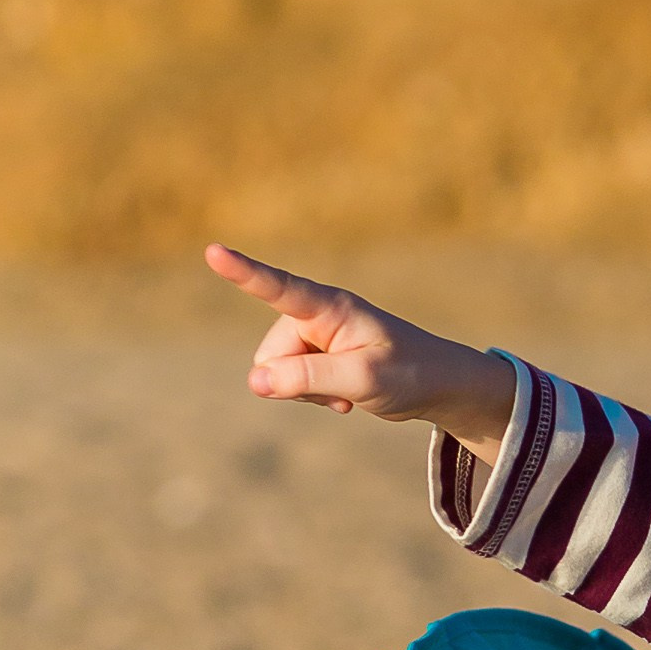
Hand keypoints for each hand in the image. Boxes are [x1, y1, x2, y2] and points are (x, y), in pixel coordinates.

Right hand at [205, 245, 517, 461]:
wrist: (438, 386)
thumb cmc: (410, 373)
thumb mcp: (363, 379)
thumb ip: (309, 378)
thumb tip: (257, 382)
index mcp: (330, 307)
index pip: (278, 287)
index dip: (243, 271)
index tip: (212, 251)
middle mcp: (316, 317)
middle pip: (270, 356)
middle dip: (293, 381)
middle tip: (343, 389)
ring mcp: (314, 338)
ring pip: (276, 374)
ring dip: (306, 392)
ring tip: (349, 392)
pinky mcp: (316, 360)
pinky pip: (290, 384)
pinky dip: (314, 397)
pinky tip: (346, 398)